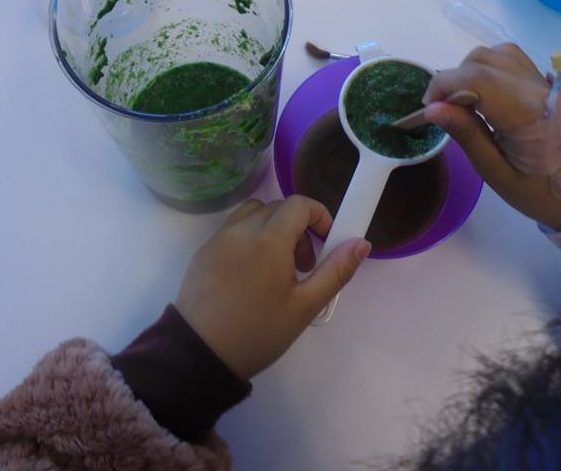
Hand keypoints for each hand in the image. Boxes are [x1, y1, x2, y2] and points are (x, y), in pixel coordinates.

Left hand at [175, 196, 371, 379]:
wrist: (199, 354)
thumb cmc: (258, 332)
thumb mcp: (305, 306)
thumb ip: (336, 271)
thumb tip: (361, 243)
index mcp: (269, 239)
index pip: (299, 204)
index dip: (319, 216)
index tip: (326, 242)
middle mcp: (242, 229)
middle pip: (278, 208)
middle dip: (298, 228)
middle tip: (303, 266)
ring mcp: (218, 239)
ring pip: (253, 213)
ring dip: (272, 228)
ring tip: (276, 267)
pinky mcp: (203, 252)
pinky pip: (233, 229)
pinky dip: (250, 238)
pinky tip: (251, 274)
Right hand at [423, 44, 560, 229]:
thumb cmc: (537, 191)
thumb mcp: (495, 172)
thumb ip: (466, 134)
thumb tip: (433, 108)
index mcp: (527, 114)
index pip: (477, 78)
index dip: (445, 84)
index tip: (429, 107)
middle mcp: (537, 89)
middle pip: (483, 61)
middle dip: (453, 79)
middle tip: (443, 109)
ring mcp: (544, 82)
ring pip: (497, 54)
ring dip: (470, 70)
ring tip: (462, 101)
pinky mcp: (546, 82)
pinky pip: (512, 60)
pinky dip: (489, 68)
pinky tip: (483, 92)